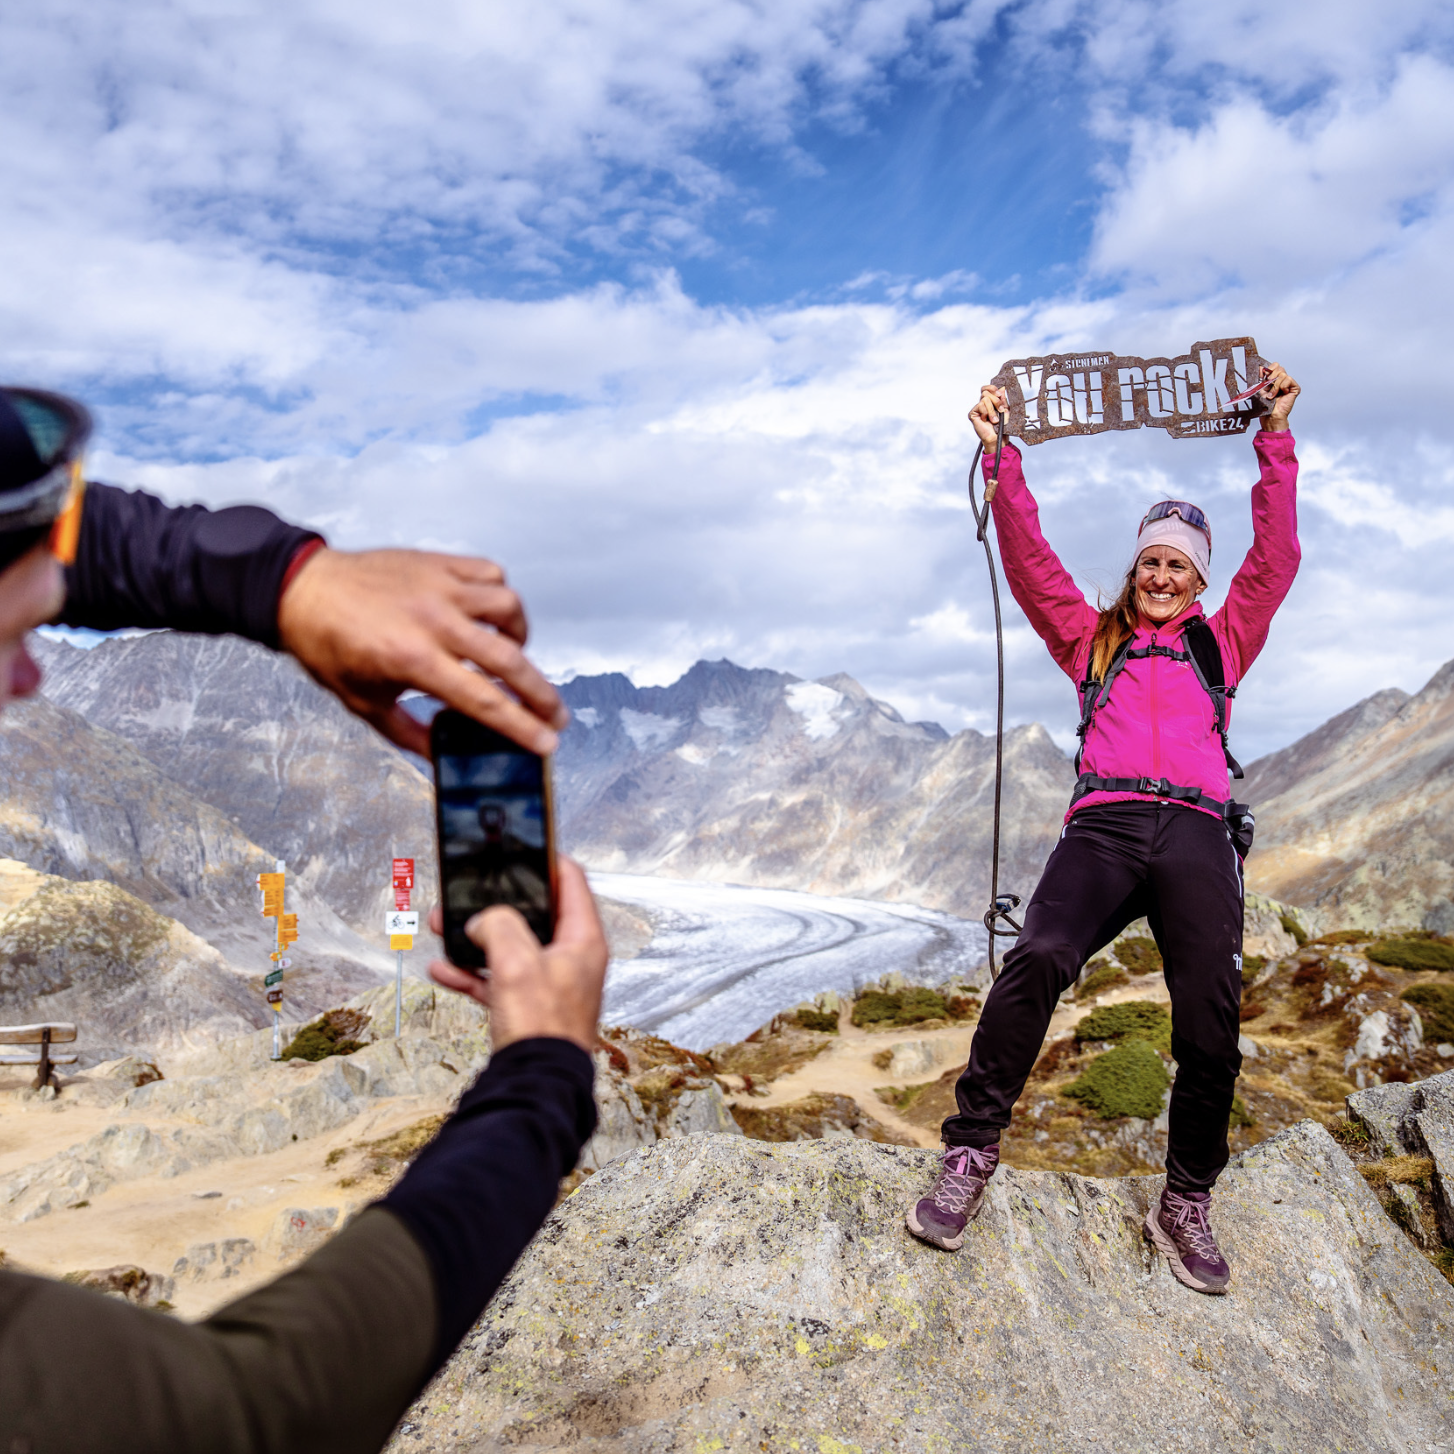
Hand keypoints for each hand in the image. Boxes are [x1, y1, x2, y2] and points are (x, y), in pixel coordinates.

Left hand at [276, 547, 567, 756]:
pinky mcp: (437, 563)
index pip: (483, 699)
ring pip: (508, 608)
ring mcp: (438, 586)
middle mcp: (432, 620)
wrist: (299, 590)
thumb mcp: (363, 702)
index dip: (521, 725)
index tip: (547, 742)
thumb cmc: (327, 646)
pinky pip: (490, 574)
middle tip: (555, 715)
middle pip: (509, 659)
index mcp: (412, 659)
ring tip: (514, 653)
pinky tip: (490, 614)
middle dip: (541, 695)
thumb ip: (408, 733)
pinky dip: (499, 596)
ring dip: (521, 637)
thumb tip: (442, 756)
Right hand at [427, 858, 607, 1052]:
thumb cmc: (542, 1027)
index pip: (571, 881)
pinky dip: (471, 973)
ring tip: (442, 927)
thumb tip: (484, 921)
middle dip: (494, 904)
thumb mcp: (517, 962)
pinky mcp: (528, 1007)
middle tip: (468, 892)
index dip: (546, 859)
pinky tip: (442, 970)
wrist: (536, 1085)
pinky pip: (496, 980)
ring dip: (475, 938)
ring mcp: (549, 984)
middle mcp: (571, 959)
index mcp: (583, 940)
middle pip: (533, 915)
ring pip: (509, 947)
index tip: (522, 846)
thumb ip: (499, 926)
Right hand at [969, 385, 1008, 449]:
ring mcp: (977, 408)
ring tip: (994, 419)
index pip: (987, 388)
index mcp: (990, 401)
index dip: (993, 388)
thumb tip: (1002, 388)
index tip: (1000, 394)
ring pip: (985, 399)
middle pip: (986, 392)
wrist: (997, 437)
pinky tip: (986, 420)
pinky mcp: (973, 413)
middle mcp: (983, 404)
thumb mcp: (1006, 410)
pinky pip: (980, 405)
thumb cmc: (1002, 426)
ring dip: (992, 410)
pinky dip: (986, 413)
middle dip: (996, 401)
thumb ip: (1003, 399)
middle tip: (1000, 410)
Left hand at [1256, 362, 1299, 431]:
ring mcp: (1289, 384)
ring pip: (1283, 374)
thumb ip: (1261, 377)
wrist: (1270, 414)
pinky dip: (1282, 386)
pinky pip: (1288, 379)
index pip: (1275, 366)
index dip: (1269, 370)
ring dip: (1275, 386)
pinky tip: (1282, 394)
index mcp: (1274, 379)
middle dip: (1271, 378)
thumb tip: (1260, 367)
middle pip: (1279, 368)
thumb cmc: (1264, 404)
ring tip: (1273, 395)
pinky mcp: (1295, 387)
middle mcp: (1282, 380)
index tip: (1263, 377)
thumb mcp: (1260, 388)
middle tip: (1268, 388)